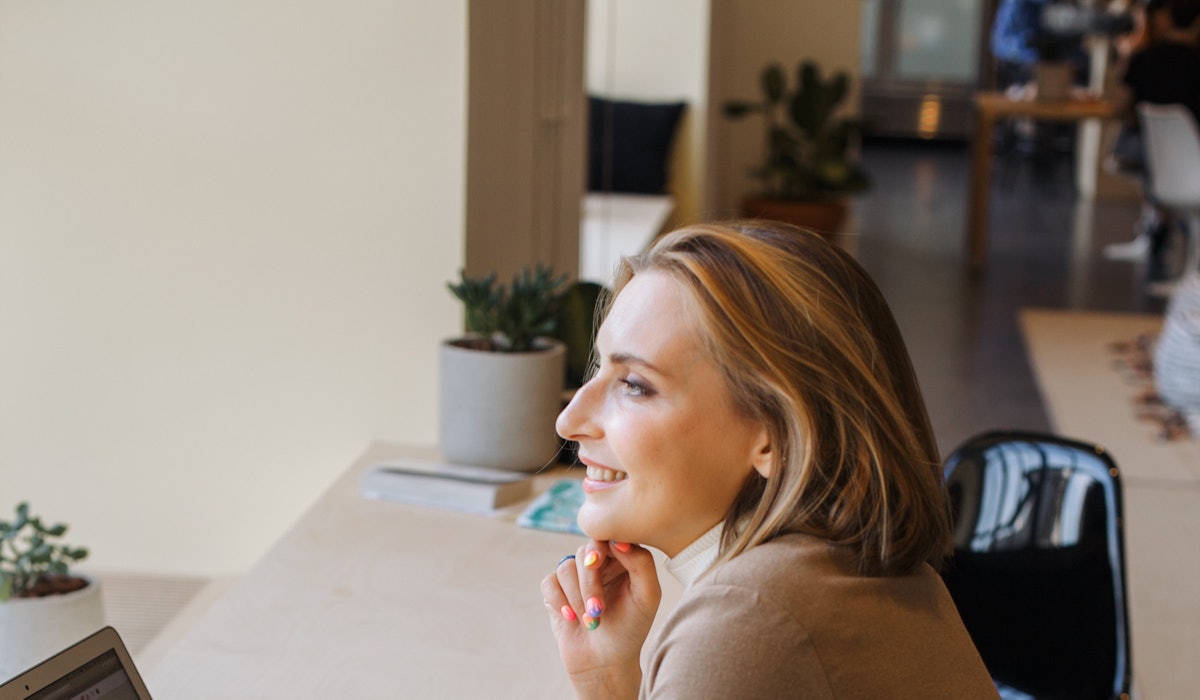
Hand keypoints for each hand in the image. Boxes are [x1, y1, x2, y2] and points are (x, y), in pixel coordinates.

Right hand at [541, 540, 661, 698]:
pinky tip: (571, 618)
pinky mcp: (556, 591)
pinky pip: (549, 581)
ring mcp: (576, 576)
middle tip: (597, 609)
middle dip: (590, 583)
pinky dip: (559, 601)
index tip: (601, 562)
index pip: (610, 536)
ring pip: (566, 567)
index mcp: (623, 559)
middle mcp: (599, 564)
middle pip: (585, 552)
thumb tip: (618, 540)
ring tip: (590, 621)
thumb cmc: (631, 630)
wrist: (605, 663)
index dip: (603, 547)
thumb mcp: (647, 597)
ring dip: (577, 597)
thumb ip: (641, 563)